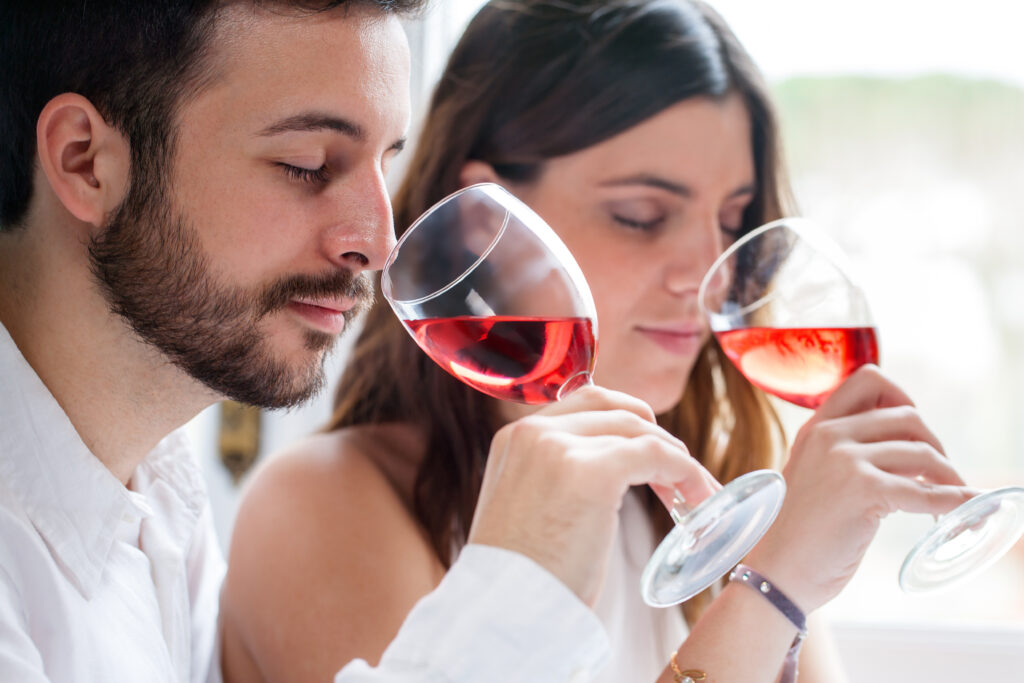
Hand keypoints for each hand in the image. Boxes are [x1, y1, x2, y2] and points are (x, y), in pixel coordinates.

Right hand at [467, 384, 719, 605]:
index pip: (585, 404)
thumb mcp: (527, 509)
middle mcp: (533, 432)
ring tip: (696, 496)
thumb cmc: (522, 580)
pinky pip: (657, 455)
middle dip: (654, 436)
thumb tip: (610, 476)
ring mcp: (561, 448)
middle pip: (616, 409)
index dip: (627, 424)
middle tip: (678, 477)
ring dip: (677, 459)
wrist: (504, 615)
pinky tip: (698, 500)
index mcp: (514, 438)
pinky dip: (686, 472)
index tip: (650, 457)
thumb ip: (555, 478)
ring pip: (641, 431)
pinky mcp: (593, 473)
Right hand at [744, 365, 976, 612]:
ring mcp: (844, 460)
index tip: (912, 429)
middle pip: (906, 415)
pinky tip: (960, 508)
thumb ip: (842, 454)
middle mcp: (828, 435)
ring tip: (947, 497)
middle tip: (936, 473)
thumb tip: (904, 450)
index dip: (901, 397)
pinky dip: (952, 501)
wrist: (774, 572)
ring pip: (921, 452)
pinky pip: (925, 492)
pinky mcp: (862, 490)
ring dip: (946, 475)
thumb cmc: (794, 534)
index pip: (868, 380)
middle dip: (933, 443)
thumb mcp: (811, 475)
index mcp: (814, 428)